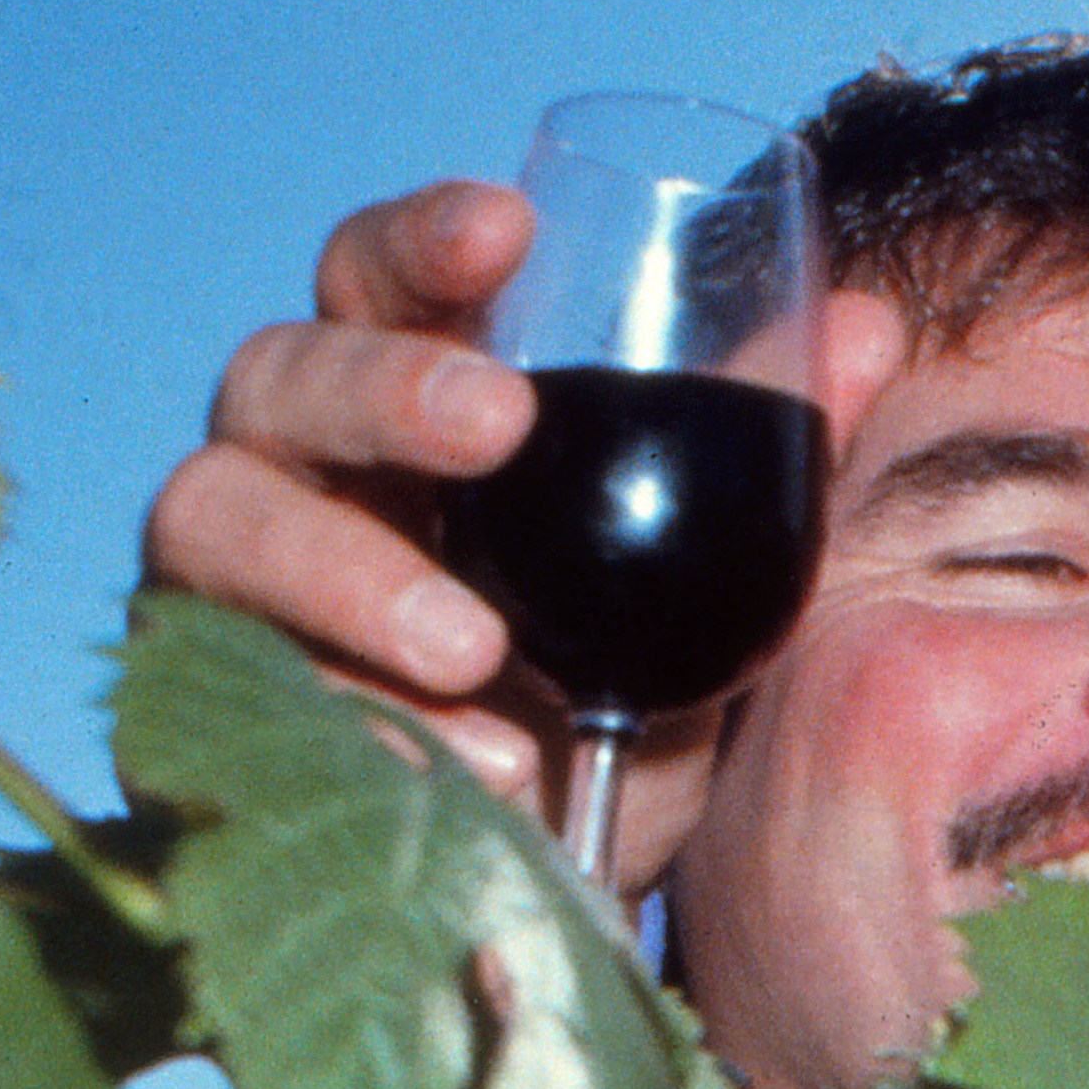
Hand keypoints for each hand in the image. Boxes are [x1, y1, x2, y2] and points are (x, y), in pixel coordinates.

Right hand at [140, 182, 904, 885]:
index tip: (506, 228)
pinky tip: (476, 764)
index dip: (422, 239)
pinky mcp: (220, 702)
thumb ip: (769, 449)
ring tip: (473, 646)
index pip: (380, 278)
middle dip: (383, 386)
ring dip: (349, 573)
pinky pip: (254, 693)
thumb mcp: (708, 570)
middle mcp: (301, 466)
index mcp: (405, 402)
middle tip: (496, 424)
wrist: (571, 859)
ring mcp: (237, 580)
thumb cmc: (614, 670)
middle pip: (282, 370)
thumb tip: (871, 328)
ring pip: (217, 516)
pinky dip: (366, 724)